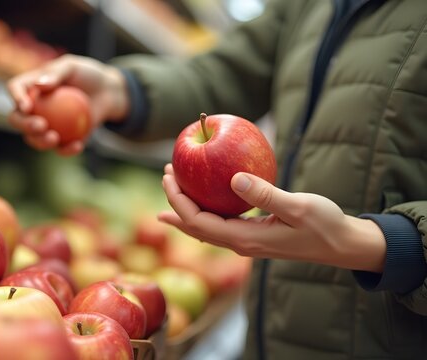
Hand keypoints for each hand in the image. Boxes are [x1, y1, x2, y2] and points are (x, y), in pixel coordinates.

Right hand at [7, 54, 129, 155]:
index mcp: (30, 87)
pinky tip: (78, 146)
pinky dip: (67, 149)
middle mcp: (32, 108)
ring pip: (34, 139)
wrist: (107, 92)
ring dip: (40, 142)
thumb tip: (38, 86)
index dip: (16, 97)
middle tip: (41, 125)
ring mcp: (45, 126)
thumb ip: (56, 73)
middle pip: (17, 119)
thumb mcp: (73, 66)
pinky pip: (59, 148)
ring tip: (55, 138)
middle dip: (24, 125)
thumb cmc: (87, 74)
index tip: (27, 106)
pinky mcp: (61, 139)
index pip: (15, 88)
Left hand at [158, 164, 385, 271]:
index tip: (169, 177)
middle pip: (195, 227)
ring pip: (205, 227)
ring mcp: (246, 242)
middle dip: (175, 203)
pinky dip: (205, 210)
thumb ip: (265, 195)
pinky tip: (203, 199)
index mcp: (245, 239)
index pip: (197, 222)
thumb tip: (234, 178)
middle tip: (165, 176)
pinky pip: (219, 224)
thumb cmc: (325, 226)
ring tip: (173, 189)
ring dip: (187, 208)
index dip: (178, 201)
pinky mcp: (254, 237)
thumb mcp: (298, 207)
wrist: (342, 246)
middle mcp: (241, 244)